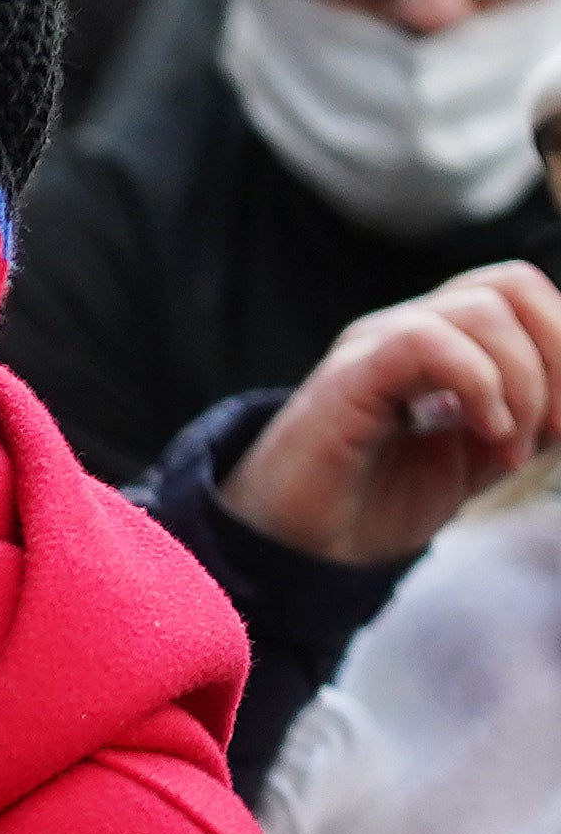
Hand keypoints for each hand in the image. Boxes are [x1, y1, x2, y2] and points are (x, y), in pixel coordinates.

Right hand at [222, 265, 560, 565]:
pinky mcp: (348, 374)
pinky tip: (484, 432)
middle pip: (511, 283)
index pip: (522, 295)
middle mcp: (406, 329)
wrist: (298, 550)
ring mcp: (374, 345)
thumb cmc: (376, 506)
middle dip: (558, 353)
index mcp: (441, 343)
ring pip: (481, 308)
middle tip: (553, 428)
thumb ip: (528, 418)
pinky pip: (427, 340)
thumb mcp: (480, 458)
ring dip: (522, 381)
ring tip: (508, 445)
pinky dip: (480, 383)